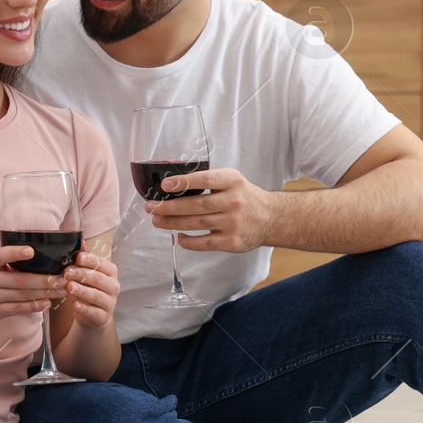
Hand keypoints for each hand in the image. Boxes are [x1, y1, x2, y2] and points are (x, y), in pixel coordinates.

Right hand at [0, 246, 65, 329]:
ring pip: (23, 294)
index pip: (0, 255)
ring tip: (60, 290)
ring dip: (44, 293)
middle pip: (20, 279)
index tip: (31, 251)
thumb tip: (38, 259)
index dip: (15, 252)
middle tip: (63, 278)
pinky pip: (18, 308)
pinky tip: (47, 303)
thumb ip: (6, 265)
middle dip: (44, 279)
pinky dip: (34, 306)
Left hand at [60, 244, 119, 327]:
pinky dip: (84, 308)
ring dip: (82, 290)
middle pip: (98, 279)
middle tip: (67, 272)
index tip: (77, 257)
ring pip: (96, 295)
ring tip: (69, 286)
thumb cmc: (89, 288)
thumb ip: (84, 259)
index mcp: (111, 272)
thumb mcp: (87, 274)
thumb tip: (80, 241)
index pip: (102, 264)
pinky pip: (94, 312)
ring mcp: (110, 302)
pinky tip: (74, 304)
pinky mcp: (103, 317)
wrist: (93, 315)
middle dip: (82, 274)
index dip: (90, 260)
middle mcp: (113, 286)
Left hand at [147, 168, 275, 252]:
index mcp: (233, 181)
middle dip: (169, 207)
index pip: (206, 179)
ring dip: (172, 223)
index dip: (184, 182)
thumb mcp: (232, 180)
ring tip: (157, 221)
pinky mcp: (232, 242)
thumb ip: (208, 181)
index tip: (165, 185)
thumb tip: (172, 186)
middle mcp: (234, 201)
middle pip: (196, 205)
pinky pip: (204, 243)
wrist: (270, 218)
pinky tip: (178, 236)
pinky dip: (188, 241)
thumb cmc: (244, 197)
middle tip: (151, 207)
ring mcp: (233, 223)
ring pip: (196, 224)